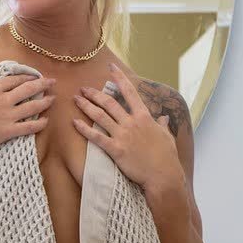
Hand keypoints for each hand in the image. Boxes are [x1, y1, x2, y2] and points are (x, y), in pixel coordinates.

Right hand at [0, 69, 55, 153]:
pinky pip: (28, 127)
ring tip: (53, 99)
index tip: (35, 77)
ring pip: (32, 107)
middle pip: (28, 89)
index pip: (14, 79)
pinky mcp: (7, 131)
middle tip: (52, 82)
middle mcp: (2, 99)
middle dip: (42, 84)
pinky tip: (46, 122)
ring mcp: (6, 115)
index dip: (27, 77)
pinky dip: (39, 124)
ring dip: (44, 102)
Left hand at [71, 61, 181, 191]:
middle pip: (109, 103)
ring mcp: (123, 135)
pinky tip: (74, 122)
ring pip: (100, 116)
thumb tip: (164, 118)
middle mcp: (131, 122)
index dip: (119, 78)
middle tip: (83, 88)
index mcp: (144, 117)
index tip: (111, 67)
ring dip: (86, 106)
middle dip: (94, 94)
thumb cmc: (167, 157)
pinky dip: (84, 129)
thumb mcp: (167, 137)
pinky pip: (96, 137)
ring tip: (76, 99)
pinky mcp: (115, 149)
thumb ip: (162, 125)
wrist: (163, 175)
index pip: (130, 92)